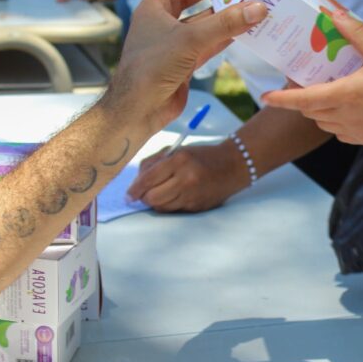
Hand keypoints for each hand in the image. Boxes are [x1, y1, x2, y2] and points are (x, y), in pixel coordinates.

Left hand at [103, 0, 266, 133]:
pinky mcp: (182, 64)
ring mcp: (172, 44)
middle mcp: (161, 23)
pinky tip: (240, 35)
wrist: (139, 108)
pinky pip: (205, 45)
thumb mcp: (191, 39)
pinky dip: (221, 39)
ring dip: (220, 18)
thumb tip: (258, 7)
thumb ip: (226, 23)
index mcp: (154, 7)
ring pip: (199, 24)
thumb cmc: (154, 65)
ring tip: (245, 10)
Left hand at [127, 142, 248, 211]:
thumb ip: (154, 163)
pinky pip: (174, 210)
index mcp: (179, 160)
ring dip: (155, 202)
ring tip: (160, 192)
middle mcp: (186, 179)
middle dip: (144, 197)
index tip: (128, 195)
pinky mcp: (198, 206)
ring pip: (162, 207)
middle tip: (144, 194)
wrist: (233, 165)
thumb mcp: (178, 151)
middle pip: (152, 197)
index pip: (148, 179)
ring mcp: (193, 195)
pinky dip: (169, 205)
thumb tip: (136, 183)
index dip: (134, 189)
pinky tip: (173, 196)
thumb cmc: (202, 156)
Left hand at [261, 11, 362, 144]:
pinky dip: (335, 121)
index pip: (304, 100)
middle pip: (311, 111)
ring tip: (326, 91)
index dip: (282, 100)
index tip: (265, 98)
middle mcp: (347, 117)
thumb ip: (357, 33)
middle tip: (302, 81)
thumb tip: (335, 15)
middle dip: (301, 99)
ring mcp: (356, 131)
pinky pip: (340, 132)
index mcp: (347, 95)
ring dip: (318, 110)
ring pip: (324, 123)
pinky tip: (348, 107)